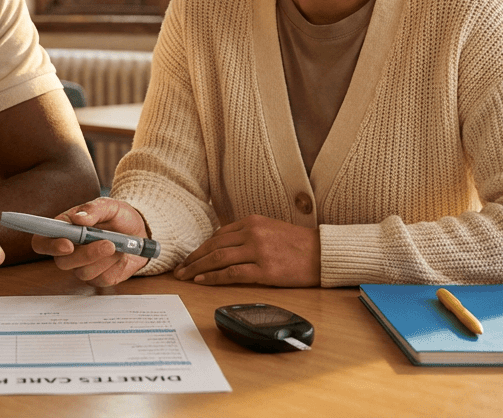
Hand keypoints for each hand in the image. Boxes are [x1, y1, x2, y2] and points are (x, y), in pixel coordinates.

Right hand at [30, 197, 149, 287]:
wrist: (140, 231)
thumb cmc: (119, 217)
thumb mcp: (109, 205)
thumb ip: (93, 209)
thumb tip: (78, 218)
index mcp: (64, 229)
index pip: (41, 242)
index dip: (50, 245)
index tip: (68, 244)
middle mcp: (69, 251)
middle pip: (62, 262)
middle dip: (87, 254)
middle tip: (108, 244)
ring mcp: (82, 266)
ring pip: (84, 272)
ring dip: (106, 259)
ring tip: (119, 244)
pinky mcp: (98, 278)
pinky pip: (102, 279)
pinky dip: (116, 267)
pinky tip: (122, 255)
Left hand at [174, 214, 319, 286]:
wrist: (323, 254)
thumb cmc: (299, 244)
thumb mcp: (270, 229)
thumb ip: (248, 234)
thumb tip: (224, 246)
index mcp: (252, 222)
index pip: (218, 235)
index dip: (200, 247)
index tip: (190, 257)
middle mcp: (252, 233)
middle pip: (213, 246)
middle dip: (193, 258)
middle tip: (179, 268)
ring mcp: (258, 251)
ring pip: (218, 259)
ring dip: (197, 268)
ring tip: (185, 276)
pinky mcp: (265, 270)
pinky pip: (232, 274)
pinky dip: (214, 277)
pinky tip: (203, 280)